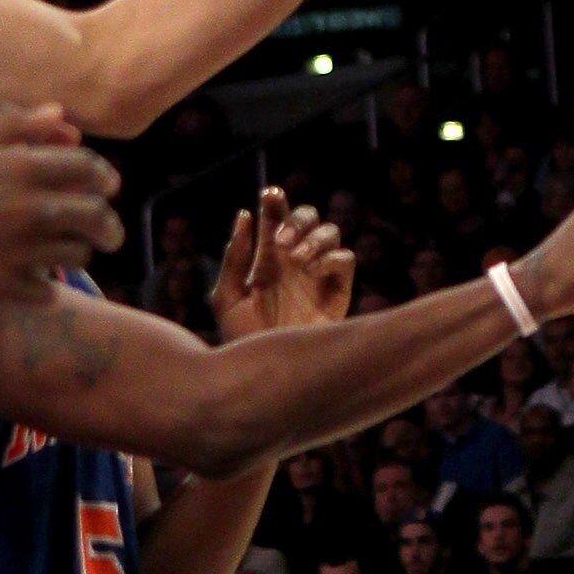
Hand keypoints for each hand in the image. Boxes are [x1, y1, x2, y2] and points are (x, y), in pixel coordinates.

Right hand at [0, 105, 122, 308]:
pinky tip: (41, 283)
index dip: (106, 178)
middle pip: (96, 218)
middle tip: (110, 232)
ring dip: (80, 253)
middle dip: (109, 225)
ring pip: (76, 256)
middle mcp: (30, 211)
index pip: (91, 171)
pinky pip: (47, 293)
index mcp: (25, 170)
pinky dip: (50, 289)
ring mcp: (17, 252)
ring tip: (73, 252)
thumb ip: (16, 124)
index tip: (108, 186)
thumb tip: (61, 115)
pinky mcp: (0, 288)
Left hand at [212, 187, 355, 340]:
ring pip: (330, 231)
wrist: (269, 379)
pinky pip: (344, 259)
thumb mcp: (228, 300)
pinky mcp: (338, 292)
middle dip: (296, 218)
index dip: (274, 203)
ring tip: (295, 258)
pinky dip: (329, 257)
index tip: (269, 195)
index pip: (274, 219)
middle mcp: (296, 262)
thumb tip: (244, 215)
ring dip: (312, 237)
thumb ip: (234, 259)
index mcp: (268, 259)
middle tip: (278, 240)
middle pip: (307, 217)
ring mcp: (318, 275)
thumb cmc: (244, 342)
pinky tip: (310, 271)